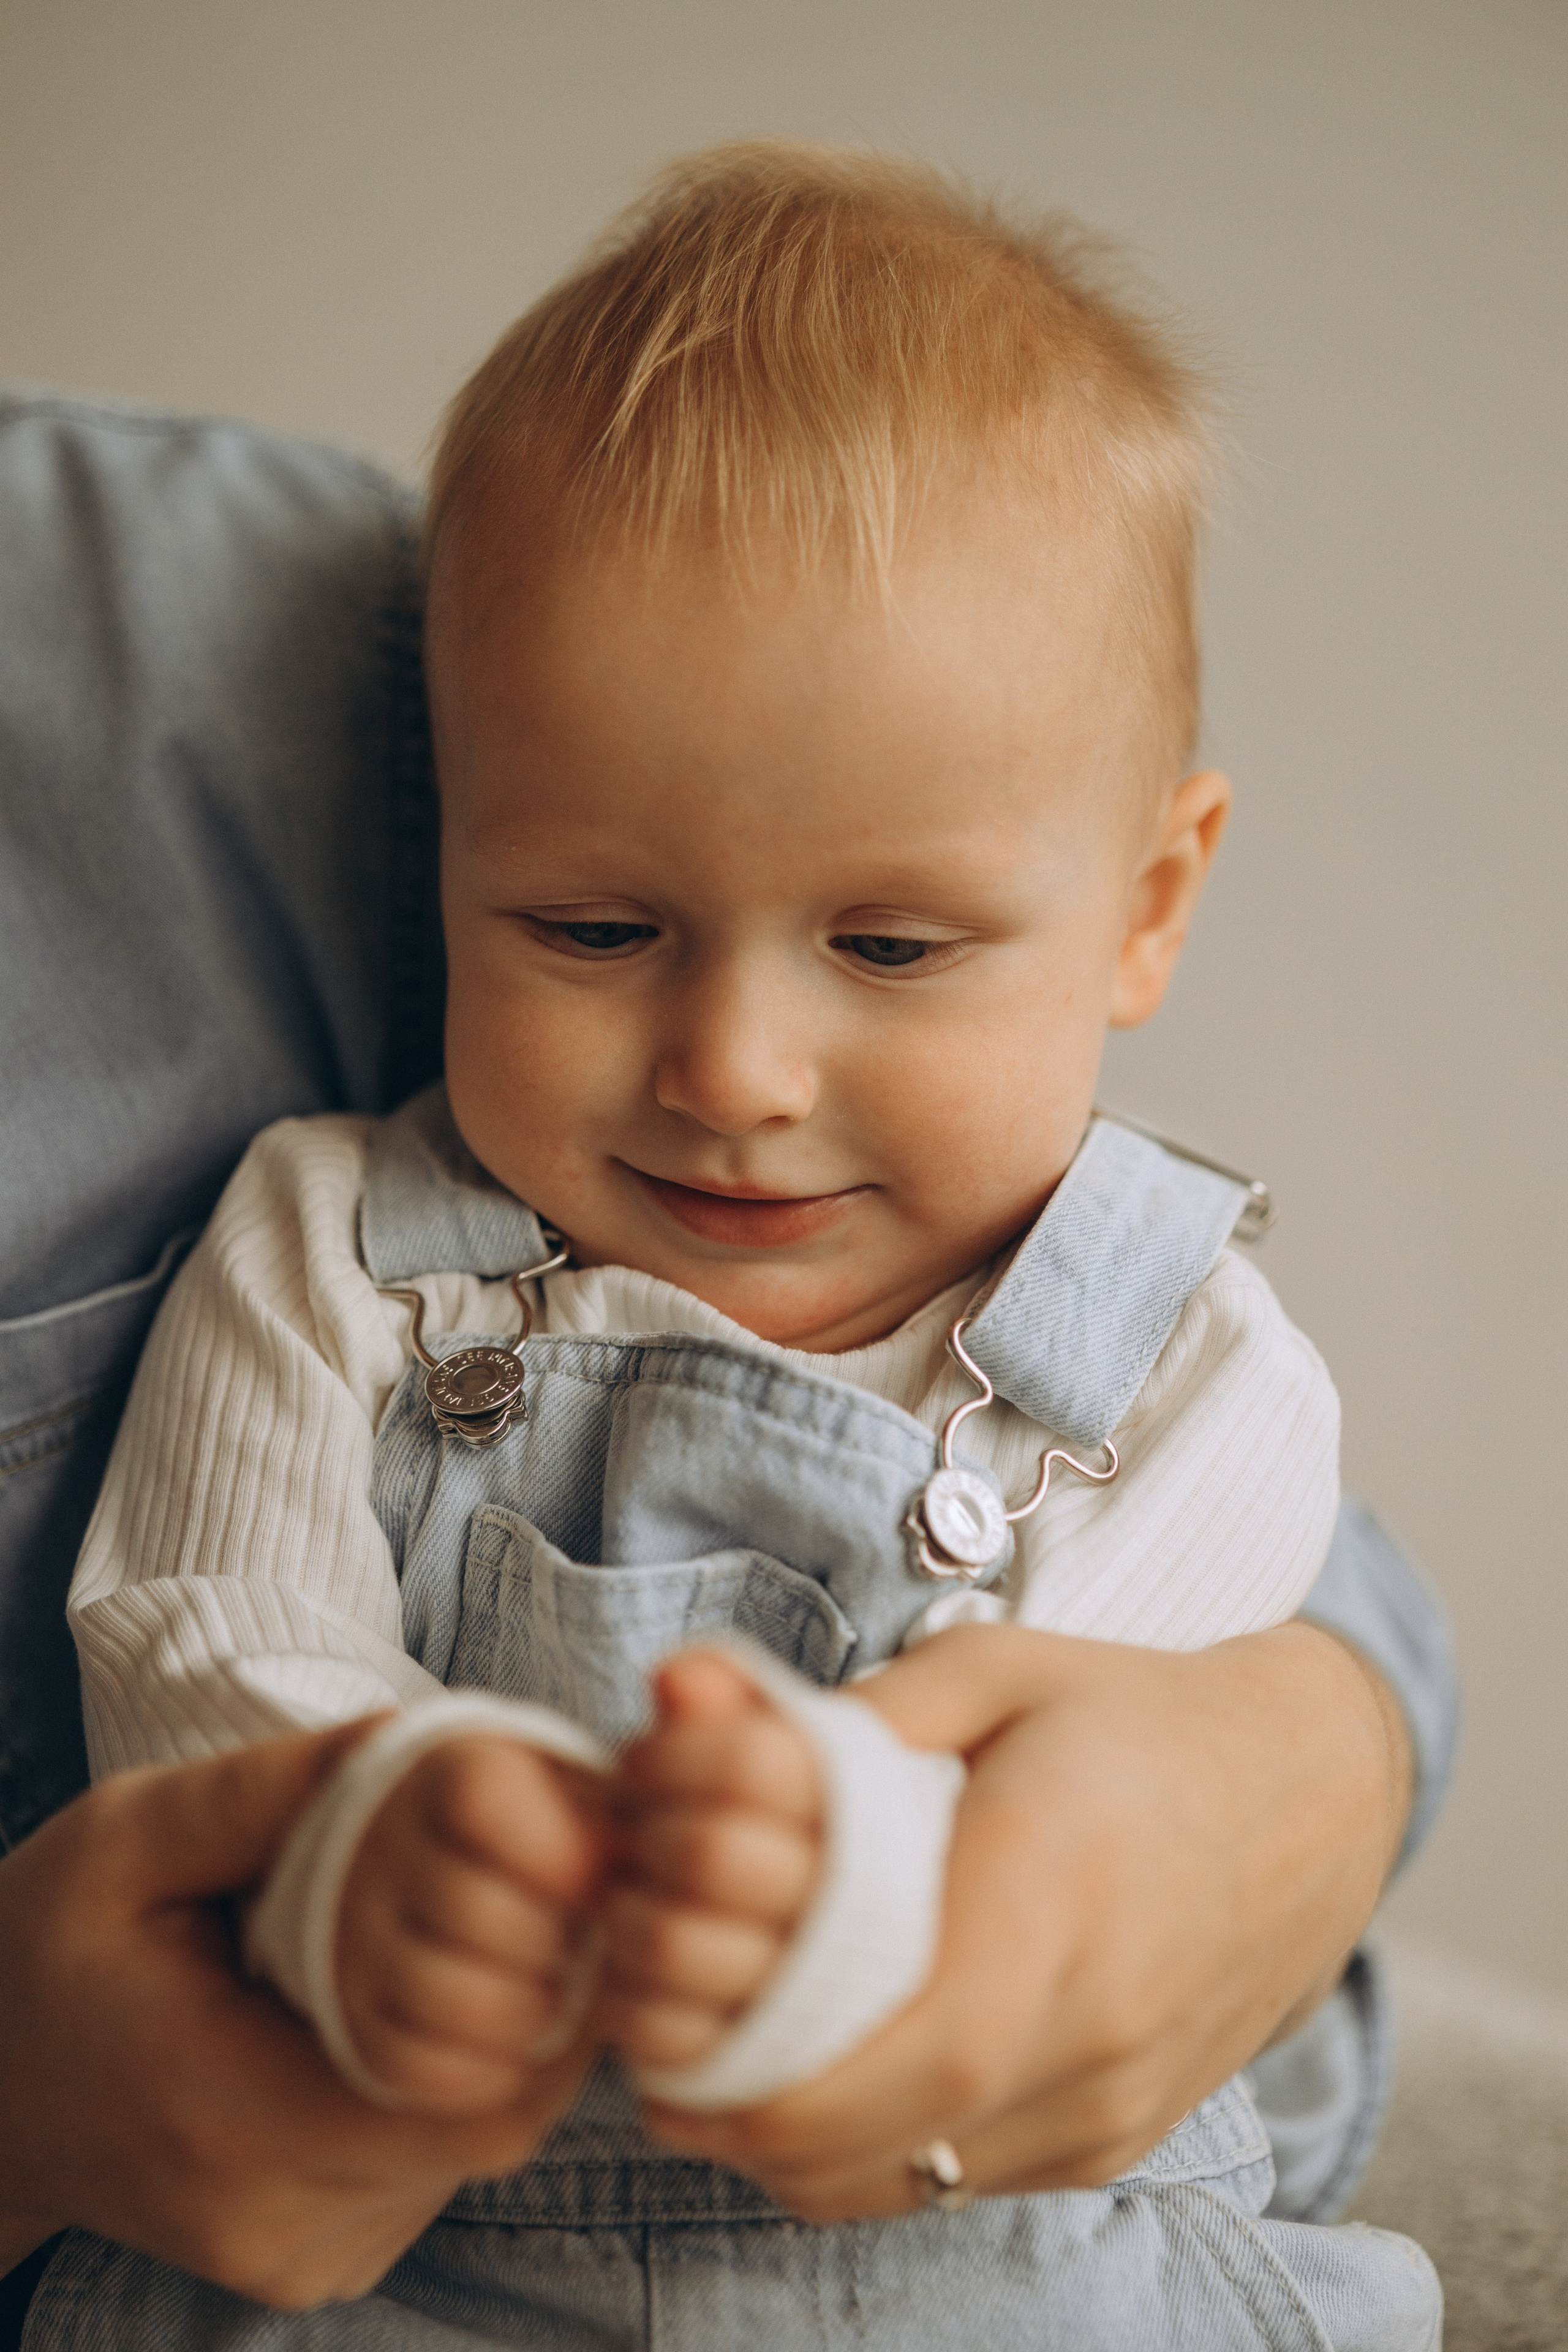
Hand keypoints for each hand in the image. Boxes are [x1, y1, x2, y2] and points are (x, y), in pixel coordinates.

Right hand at [0, 1727, 594, 2306]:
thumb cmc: (45, 1948)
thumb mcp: (130, 1835)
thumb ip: (267, 1792)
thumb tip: (404, 1738)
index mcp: (228, 2119)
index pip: (465, 2103)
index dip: (547, 2004)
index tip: (563, 1902)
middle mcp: (273, 2219)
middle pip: (483, 2126)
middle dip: (532, 2008)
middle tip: (534, 1900)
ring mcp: (298, 2258)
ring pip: (464, 2153)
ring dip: (490, 2049)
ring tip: (459, 1945)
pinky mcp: (314, 2267)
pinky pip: (422, 2174)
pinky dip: (440, 2091)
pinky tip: (399, 2012)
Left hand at [643, 1619, 1410, 2218]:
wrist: (1307, 1795)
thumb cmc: (1138, 1719)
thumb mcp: (998, 1668)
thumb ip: (854, 1711)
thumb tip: (692, 1701)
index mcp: (1056, 1896)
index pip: (916, 2054)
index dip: (777, 2081)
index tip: (679, 2047)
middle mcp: (1094, 2026)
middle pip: (891, 2143)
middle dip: (751, 2123)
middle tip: (672, 2051)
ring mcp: (1111, 2103)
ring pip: (915, 2184)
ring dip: (802, 2149)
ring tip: (736, 2062)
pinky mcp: (1115, 2138)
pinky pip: (964, 2182)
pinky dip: (876, 2152)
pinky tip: (834, 2075)